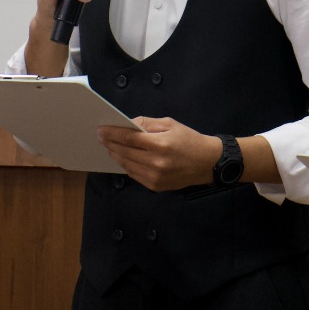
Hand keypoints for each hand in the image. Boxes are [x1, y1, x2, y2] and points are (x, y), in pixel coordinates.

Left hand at [98, 116, 221, 192]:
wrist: (207, 162)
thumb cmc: (189, 139)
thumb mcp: (170, 124)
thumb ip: (147, 123)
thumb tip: (127, 124)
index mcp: (160, 144)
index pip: (129, 138)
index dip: (112, 133)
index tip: (101, 130)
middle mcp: (155, 162)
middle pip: (124, 152)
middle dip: (111, 144)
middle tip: (101, 137)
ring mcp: (154, 177)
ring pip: (126, 165)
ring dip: (116, 155)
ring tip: (110, 147)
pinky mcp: (155, 186)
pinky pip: (134, 175)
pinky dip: (126, 166)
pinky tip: (123, 158)